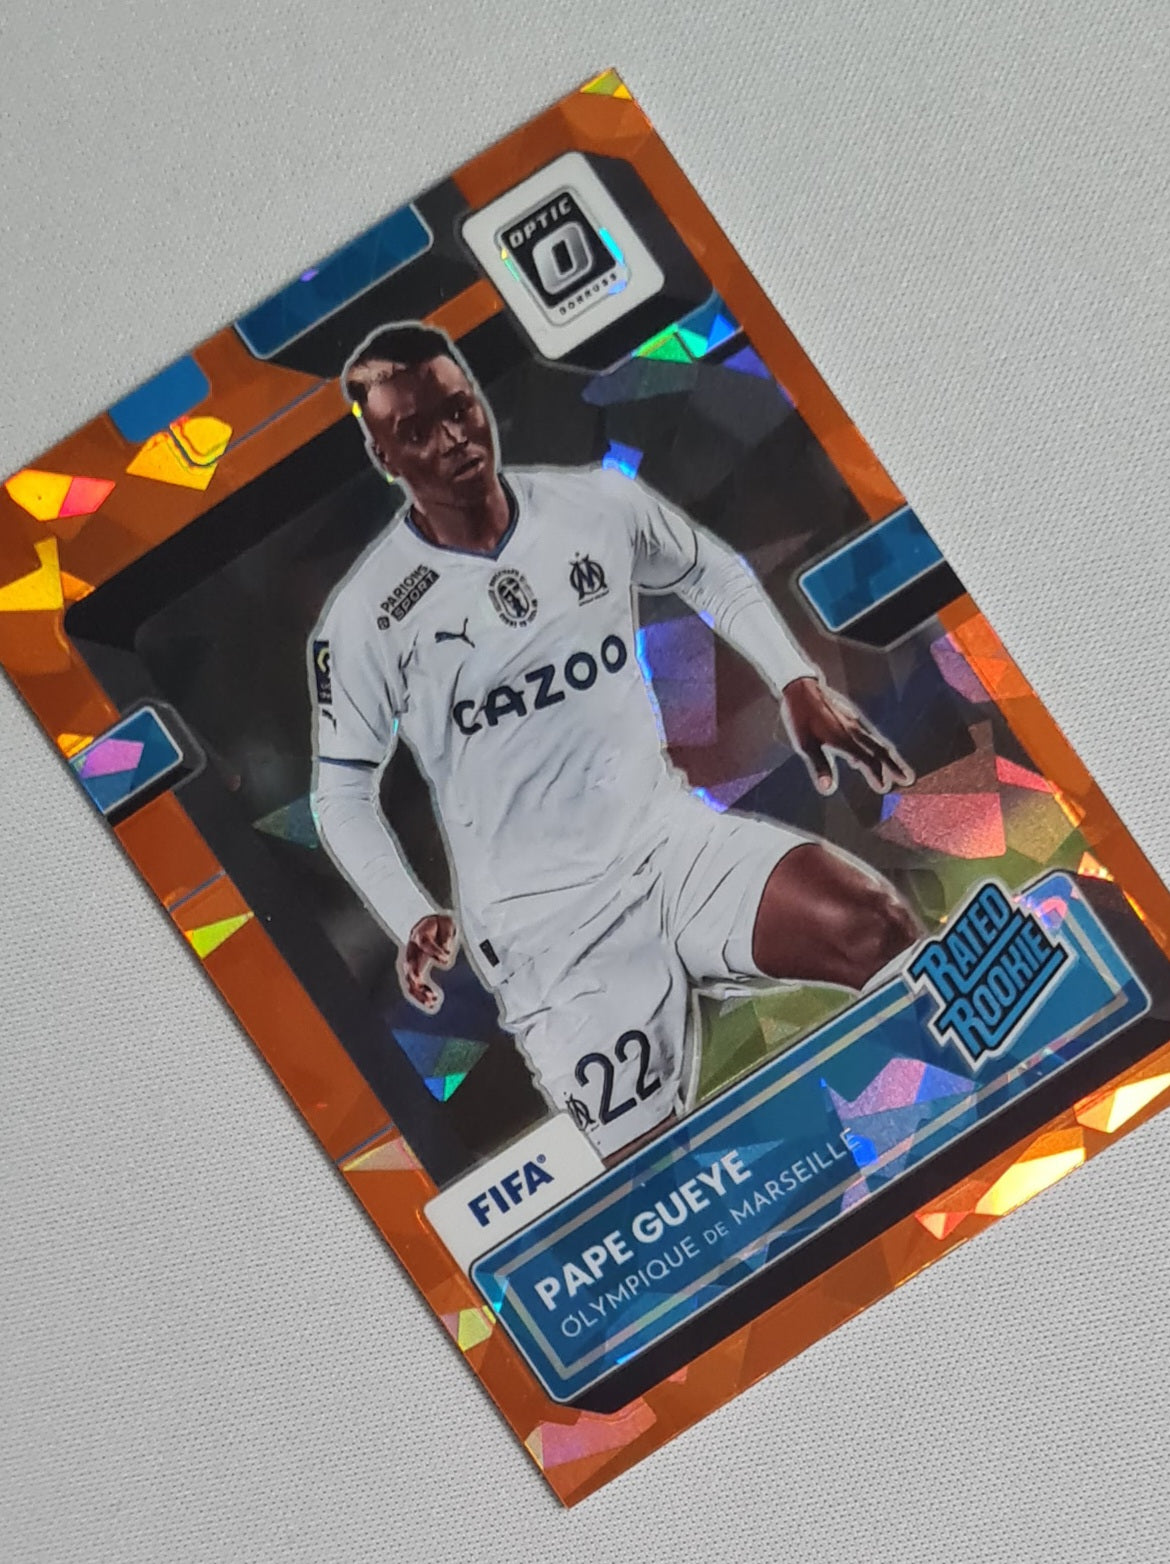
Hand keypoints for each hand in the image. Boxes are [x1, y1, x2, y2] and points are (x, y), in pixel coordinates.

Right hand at [398, 913, 457, 1012]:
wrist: (431, 925)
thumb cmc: (440, 925)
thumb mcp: (446, 923)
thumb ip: (446, 935)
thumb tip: (446, 950)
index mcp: (420, 934)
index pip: (423, 942)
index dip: (434, 950)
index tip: (446, 957)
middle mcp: (412, 949)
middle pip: (410, 965)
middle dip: (418, 978)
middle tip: (430, 990)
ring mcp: (411, 961)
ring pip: (410, 981)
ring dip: (419, 992)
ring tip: (432, 1001)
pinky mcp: (415, 971)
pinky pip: (414, 986)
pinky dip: (421, 996)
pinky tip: (432, 1002)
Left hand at [781, 677, 913, 794]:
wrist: (801, 687)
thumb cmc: (800, 717)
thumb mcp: (805, 745)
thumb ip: (820, 766)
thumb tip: (827, 788)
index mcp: (846, 739)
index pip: (868, 760)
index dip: (877, 775)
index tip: (884, 788)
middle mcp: (855, 730)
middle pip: (880, 750)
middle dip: (895, 766)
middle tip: (909, 780)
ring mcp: (855, 722)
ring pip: (877, 742)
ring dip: (889, 757)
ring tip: (898, 768)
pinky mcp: (851, 717)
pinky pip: (868, 735)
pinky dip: (874, 747)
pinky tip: (863, 756)